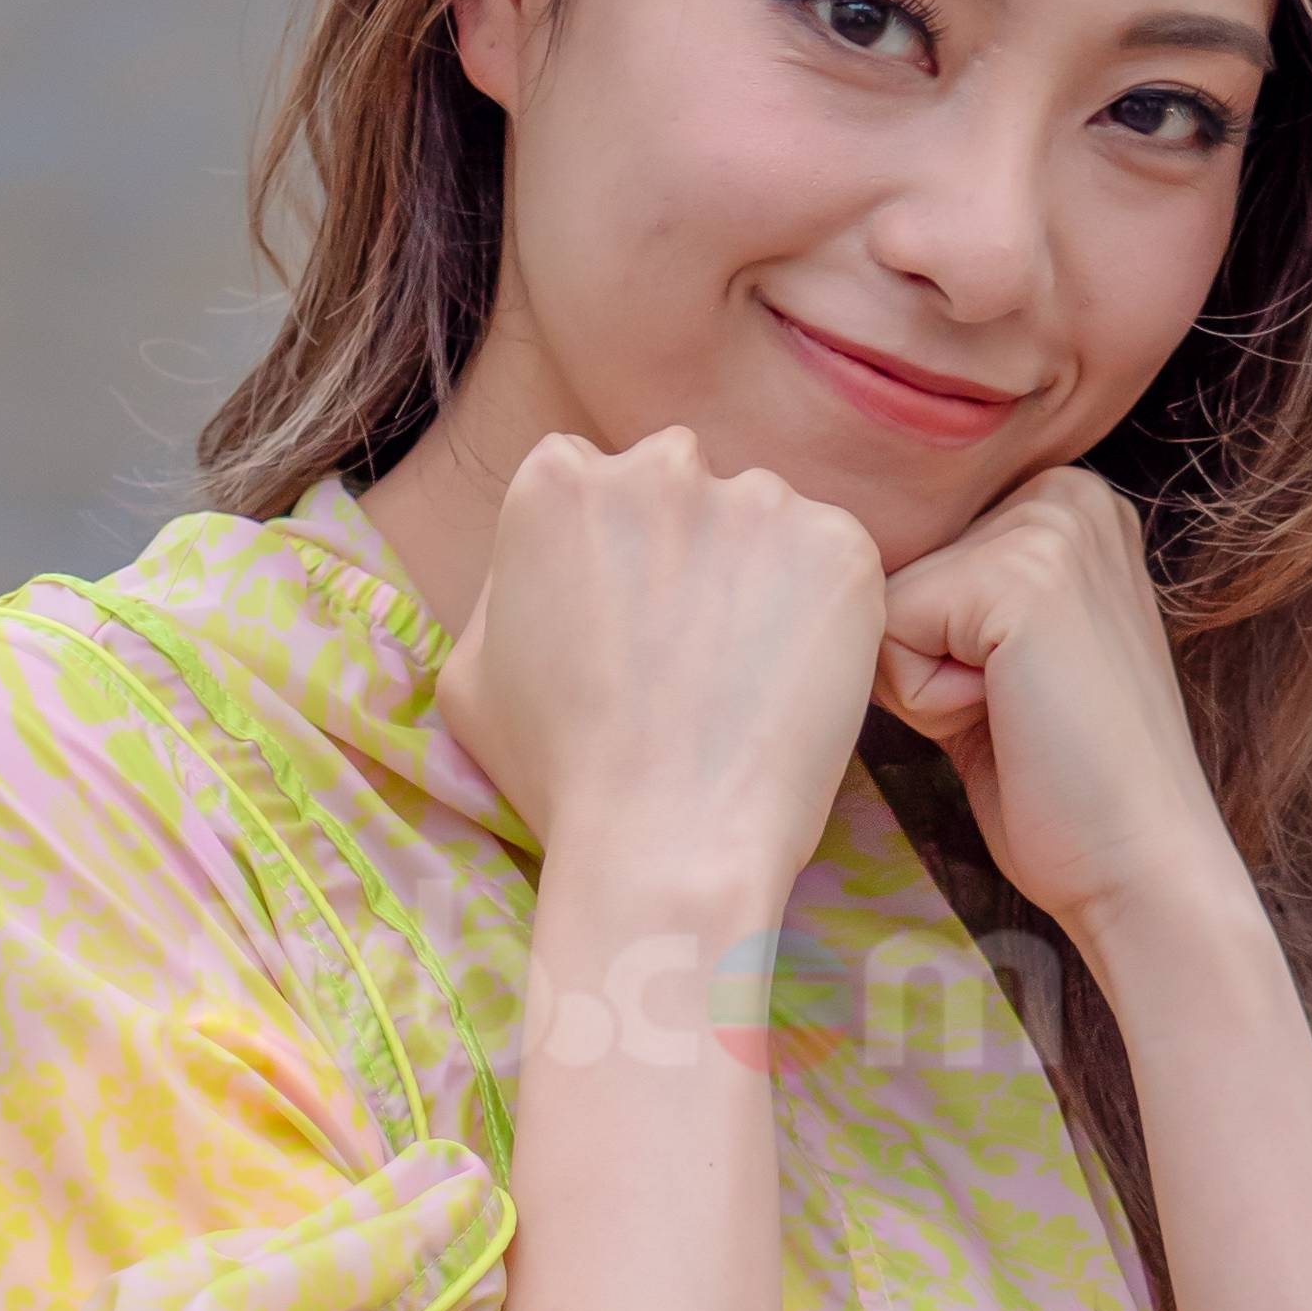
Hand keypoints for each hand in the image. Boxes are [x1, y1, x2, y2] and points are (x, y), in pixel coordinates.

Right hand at [441, 428, 885, 907]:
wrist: (666, 844)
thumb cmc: (558, 774)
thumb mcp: (470, 674)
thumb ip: (505, 589)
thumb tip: (538, 570)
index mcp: (559, 481)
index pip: (595, 477)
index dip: (615, 550)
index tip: (629, 613)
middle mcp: (659, 466)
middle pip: (683, 483)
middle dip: (689, 545)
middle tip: (691, 647)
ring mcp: (759, 500)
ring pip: (764, 520)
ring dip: (760, 575)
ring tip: (745, 677)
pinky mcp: (841, 547)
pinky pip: (836, 563)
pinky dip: (825, 613)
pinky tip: (793, 683)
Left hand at [874, 467, 1243, 947]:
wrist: (1140, 865)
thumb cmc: (1062, 783)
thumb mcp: (995, 657)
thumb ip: (943, 596)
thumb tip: (831, 572)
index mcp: (1065, 501)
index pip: (911, 552)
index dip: (930, 646)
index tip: (1017, 693)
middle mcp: (1064, 491)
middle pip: (890, 567)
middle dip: (923, 657)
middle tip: (1016, 710)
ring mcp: (1049, 525)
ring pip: (881, 600)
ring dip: (922, 681)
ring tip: (1013, 713)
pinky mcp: (1021, 576)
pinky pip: (889, 632)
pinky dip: (926, 701)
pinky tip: (1007, 719)